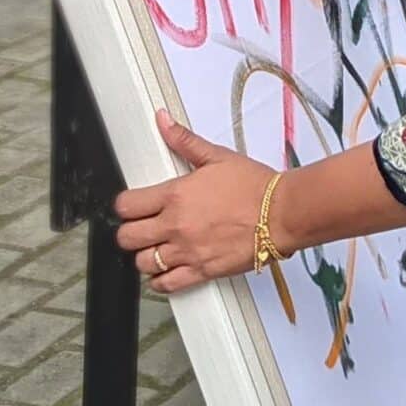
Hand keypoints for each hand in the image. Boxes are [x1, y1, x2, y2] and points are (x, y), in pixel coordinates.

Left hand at [114, 114, 274, 292]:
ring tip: (154, 249)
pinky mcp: (202, 271)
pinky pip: (167, 284)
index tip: (130, 207)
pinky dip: (159, 281)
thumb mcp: (217, 157)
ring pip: (143, 263)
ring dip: (144, 256)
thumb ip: (184, 141)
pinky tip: (163, 272)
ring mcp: (187, 251)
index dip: (124, 207)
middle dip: (129, 233)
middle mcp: (175, 225)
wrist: (281, 213)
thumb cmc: (254, 186)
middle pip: (128, 238)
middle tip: (140, 229)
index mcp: (175, 195)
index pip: (126, 206)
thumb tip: (163, 120)